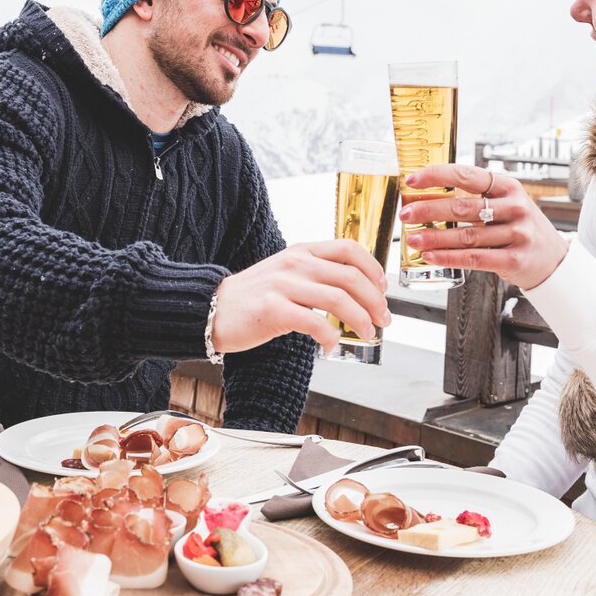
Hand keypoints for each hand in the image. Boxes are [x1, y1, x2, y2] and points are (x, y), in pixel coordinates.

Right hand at [210, 240, 390, 353]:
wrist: (212, 308)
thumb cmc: (254, 297)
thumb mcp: (288, 273)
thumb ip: (316, 275)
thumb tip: (355, 291)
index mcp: (302, 251)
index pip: (348, 249)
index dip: (373, 268)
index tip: (383, 289)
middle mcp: (295, 263)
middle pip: (350, 276)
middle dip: (375, 301)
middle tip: (383, 319)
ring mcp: (283, 285)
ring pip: (338, 299)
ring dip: (360, 319)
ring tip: (366, 333)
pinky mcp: (272, 309)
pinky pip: (314, 323)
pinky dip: (330, 337)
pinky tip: (330, 346)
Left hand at [399, 164, 568, 290]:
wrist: (554, 260)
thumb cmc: (519, 228)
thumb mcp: (506, 204)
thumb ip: (475, 198)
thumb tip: (426, 196)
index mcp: (507, 186)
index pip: (467, 175)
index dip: (437, 176)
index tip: (412, 180)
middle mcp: (514, 207)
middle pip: (463, 207)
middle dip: (429, 210)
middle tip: (405, 213)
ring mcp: (516, 234)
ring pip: (466, 236)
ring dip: (434, 237)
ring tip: (411, 238)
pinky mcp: (513, 259)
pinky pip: (473, 258)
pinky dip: (448, 258)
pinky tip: (429, 256)